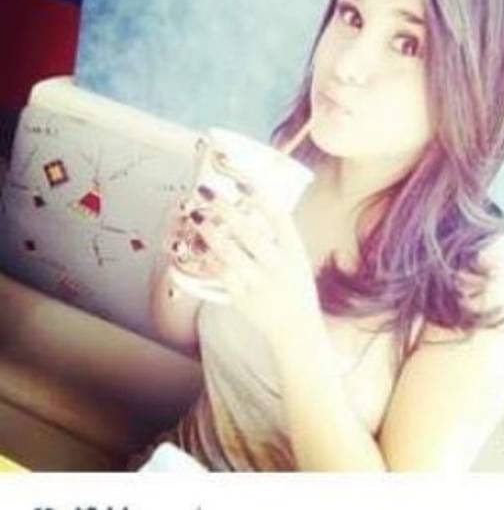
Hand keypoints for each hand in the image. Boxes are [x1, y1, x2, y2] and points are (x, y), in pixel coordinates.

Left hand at [175, 183, 322, 348]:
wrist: (296, 328)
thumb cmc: (296, 289)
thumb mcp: (297, 259)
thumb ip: (281, 237)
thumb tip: (257, 207)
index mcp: (295, 252)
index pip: (279, 219)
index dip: (260, 199)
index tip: (242, 183)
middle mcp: (278, 266)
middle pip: (249, 232)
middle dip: (226, 210)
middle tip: (208, 193)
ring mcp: (260, 283)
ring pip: (230, 253)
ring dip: (211, 233)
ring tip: (197, 217)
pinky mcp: (243, 298)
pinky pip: (222, 275)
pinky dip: (210, 259)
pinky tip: (201, 248)